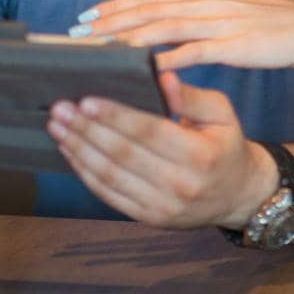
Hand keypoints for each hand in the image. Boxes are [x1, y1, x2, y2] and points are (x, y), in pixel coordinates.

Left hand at [47, 72, 277, 228]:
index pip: (149, 132)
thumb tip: (160, 75)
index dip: (115, 116)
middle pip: (122, 155)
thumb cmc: (225, 145)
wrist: (237, 195)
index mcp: (200, 155)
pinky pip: (109, 195)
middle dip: (86, 130)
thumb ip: (191, 95)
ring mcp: (162, 206)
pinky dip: (84, 172)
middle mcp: (180, 185)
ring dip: (78, 150)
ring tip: (56, 126)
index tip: (86, 99)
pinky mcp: (148, 218)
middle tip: (60, 108)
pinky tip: (70, 151)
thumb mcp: (221, 113)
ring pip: (110, 176)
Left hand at [79, 0, 293, 72]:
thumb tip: (169, 29)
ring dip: (127, 37)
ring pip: (162, 25)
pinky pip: (193, 50)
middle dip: (108, 21)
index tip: (85, 16)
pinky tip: (144, 70)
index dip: (115, 5)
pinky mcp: (235, 43)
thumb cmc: (277, 26)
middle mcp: (207, 2)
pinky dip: (165, 58)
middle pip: (147, 7)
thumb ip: (201, 19)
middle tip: (75, 34)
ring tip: (97, 50)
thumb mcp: (233, 15)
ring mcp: (220, 21)